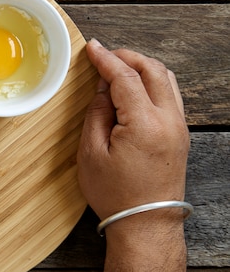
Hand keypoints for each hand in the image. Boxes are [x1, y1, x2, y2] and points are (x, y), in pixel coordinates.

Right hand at [77, 39, 189, 222]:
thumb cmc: (115, 194)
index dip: (106, 58)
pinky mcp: (180, 135)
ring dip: (142, 67)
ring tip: (118, 69)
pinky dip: (152, 82)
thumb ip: (98, 113)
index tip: (92, 48)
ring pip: (166, 79)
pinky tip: (134, 88)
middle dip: (126, 56)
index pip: (125, 77)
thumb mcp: (91, 153)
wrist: (145, 224)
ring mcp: (179, 127)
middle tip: (103, 55)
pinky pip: (170, 95)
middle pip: (152, 69)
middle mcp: (168, 120)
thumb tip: (103, 88)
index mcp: (144, 124)